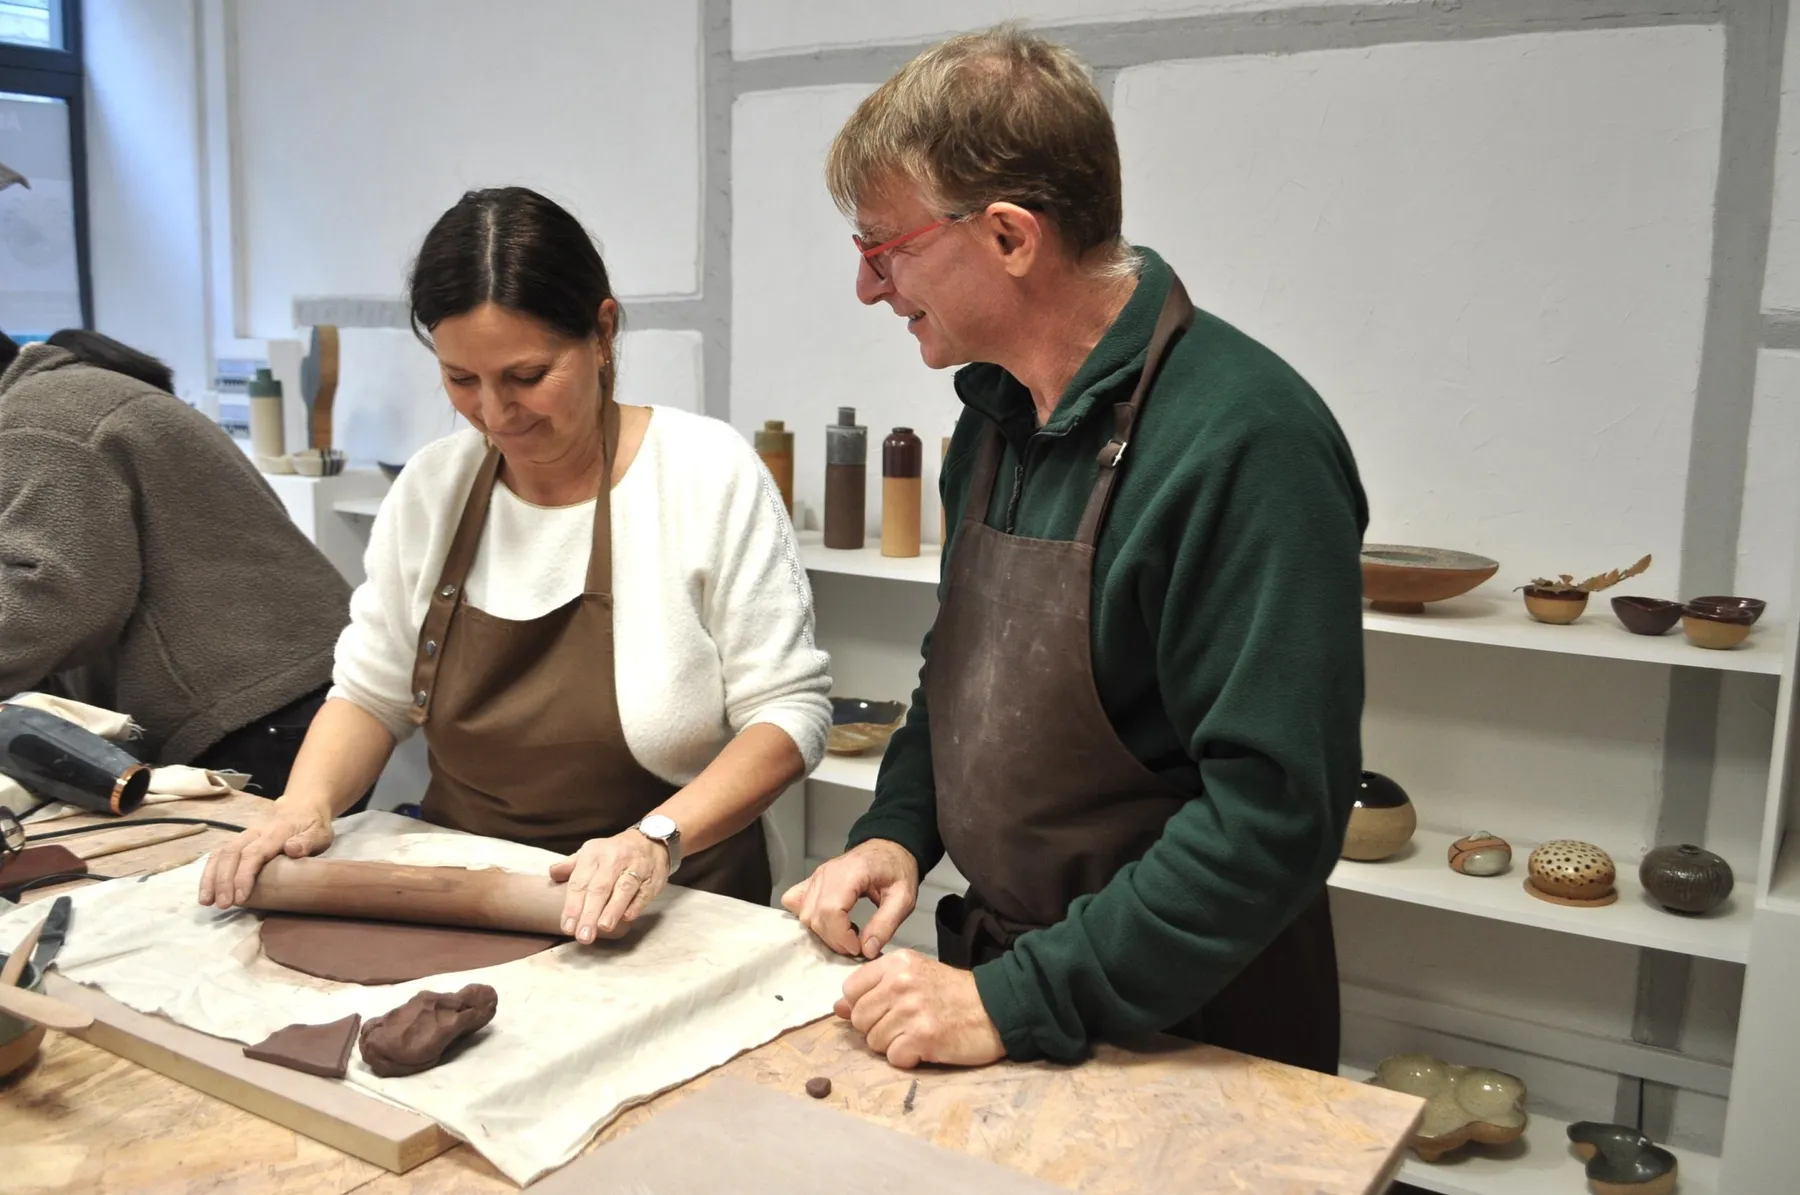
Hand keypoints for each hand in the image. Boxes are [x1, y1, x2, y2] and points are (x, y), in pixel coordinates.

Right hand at [197, 797, 333, 907]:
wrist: (302, 809)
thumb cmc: (312, 827)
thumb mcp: (319, 833)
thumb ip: (308, 841)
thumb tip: (292, 849)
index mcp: (275, 833)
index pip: (254, 853)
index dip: (244, 875)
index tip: (241, 898)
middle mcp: (254, 833)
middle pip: (232, 854)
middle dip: (224, 881)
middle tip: (223, 905)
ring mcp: (243, 837)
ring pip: (220, 854)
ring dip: (211, 878)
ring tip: (206, 902)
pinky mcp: (237, 843)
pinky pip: (218, 856)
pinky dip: (209, 873)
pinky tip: (206, 892)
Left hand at [549, 829, 667, 942]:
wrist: (650, 840)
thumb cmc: (614, 853)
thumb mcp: (590, 852)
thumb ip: (571, 866)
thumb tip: (553, 875)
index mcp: (594, 854)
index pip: (580, 882)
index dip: (573, 906)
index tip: (567, 926)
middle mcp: (614, 859)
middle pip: (600, 888)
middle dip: (590, 913)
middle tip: (583, 935)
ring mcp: (635, 867)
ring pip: (623, 889)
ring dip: (613, 909)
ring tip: (603, 927)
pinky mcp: (652, 878)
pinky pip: (643, 892)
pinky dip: (635, 905)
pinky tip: (627, 918)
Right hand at [781, 839, 917, 957]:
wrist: (889, 849)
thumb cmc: (896, 870)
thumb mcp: (904, 898)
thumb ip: (886, 924)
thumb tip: (867, 950)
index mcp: (852, 872)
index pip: (831, 910)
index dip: (841, 936)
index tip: (858, 947)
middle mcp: (828, 873)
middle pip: (815, 916)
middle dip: (834, 940)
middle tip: (856, 945)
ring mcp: (816, 876)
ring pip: (804, 914)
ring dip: (823, 932)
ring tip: (846, 933)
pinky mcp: (812, 881)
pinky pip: (795, 902)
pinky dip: (808, 919)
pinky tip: (828, 923)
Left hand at [834, 950, 1005, 1068]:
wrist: (995, 1008)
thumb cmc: (954, 993)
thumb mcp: (914, 977)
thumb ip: (875, 989)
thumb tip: (838, 1008)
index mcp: (896, 963)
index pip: (851, 989)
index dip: (863, 1006)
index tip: (884, 1010)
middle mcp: (900, 983)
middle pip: (859, 1019)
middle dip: (877, 1028)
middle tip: (905, 1025)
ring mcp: (911, 1010)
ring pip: (874, 1041)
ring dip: (894, 1045)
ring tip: (918, 1034)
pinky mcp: (923, 1037)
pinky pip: (894, 1057)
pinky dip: (908, 1058)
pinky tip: (926, 1047)